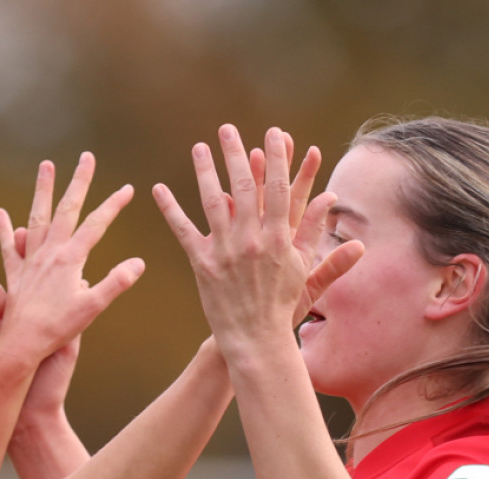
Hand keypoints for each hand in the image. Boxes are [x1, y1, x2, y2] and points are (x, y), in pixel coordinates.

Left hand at [0, 153, 144, 364]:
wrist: (23, 344)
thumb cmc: (60, 329)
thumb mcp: (94, 306)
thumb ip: (116, 282)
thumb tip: (139, 263)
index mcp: (71, 259)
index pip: (97, 224)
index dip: (114, 205)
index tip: (129, 188)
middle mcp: (49, 252)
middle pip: (67, 209)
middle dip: (79, 182)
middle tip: (87, 157)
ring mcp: (30, 260)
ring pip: (37, 216)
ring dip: (43, 190)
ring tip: (46, 166)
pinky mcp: (15, 273)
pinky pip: (9, 246)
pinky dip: (5, 228)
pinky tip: (0, 214)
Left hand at [153, 126, 363, 352]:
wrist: (256, 339)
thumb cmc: (283, 305)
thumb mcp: (304, 269)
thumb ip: (316, 234)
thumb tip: (330, 201)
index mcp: (278, 238)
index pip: (278, 189)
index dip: (276, 158)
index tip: (273, 133)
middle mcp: (251, 240)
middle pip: (243, 187)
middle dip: (236, 154)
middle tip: (227, 129)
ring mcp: (225, 251)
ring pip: (213, 202)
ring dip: (204, 172)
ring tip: (199, 147)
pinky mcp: (202, 264)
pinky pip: (183, 231)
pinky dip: (170, 209)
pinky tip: (158, 189)